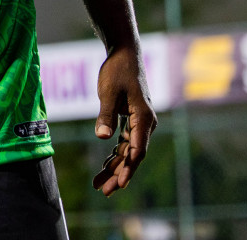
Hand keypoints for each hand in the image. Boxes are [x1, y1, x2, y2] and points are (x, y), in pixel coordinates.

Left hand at [92, 46, 156, 195]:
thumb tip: (103, 138)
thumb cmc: (117, 71)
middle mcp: (145, 125)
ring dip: (115, 168)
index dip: (128, 168)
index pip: (137, 150)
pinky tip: (104, 168)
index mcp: (144, 119)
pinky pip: (124, 144)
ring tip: (100, 186)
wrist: (125, 54)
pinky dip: (114, 156)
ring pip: (128, 152)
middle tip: (105, 192)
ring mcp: (139, 124)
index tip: (120, 184)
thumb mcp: (108, 92)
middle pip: (132, 156)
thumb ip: (106, 115)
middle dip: (119, 174)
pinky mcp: (131, 121)